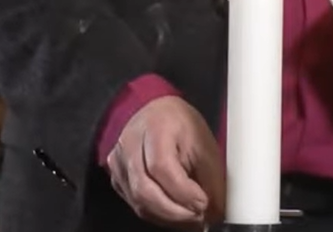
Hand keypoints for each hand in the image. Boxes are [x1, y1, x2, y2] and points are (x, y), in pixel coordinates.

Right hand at [103, 96, 224, 229]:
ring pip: (138, 202)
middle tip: (199, 217)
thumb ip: (212, 179)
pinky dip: (157, 214)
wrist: (159, 115)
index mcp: (155, 126)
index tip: (203, 203)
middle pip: (144, 190)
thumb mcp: (205, 145)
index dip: (183, 191)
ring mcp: (118, 162)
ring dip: (168, 217)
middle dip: (175, 212)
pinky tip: (175, 213)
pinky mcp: (116, 178)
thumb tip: (217, 211)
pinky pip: (135, 205)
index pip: (161, 167)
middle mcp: (129, 143)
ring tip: (191, 217)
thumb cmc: (182, 127)